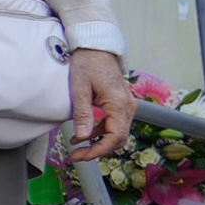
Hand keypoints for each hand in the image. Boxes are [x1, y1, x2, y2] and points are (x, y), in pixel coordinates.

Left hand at [66, 47, 133, 163]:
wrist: (96, 47)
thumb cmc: (87, 63)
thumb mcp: (79, 87)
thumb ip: (83, 113)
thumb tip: (82, 137)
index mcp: (119, 103)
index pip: (115, 136)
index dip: (99, 150)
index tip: (82, 156)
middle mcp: (128, 106)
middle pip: (118, 138)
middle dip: (97, 150)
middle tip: (76, 156)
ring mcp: (127, 105)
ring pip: (117, 133)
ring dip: (99, 143)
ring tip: (77, 149)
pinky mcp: (121, 104)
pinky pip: (114, 124)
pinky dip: (100, 133)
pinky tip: (84, 135)